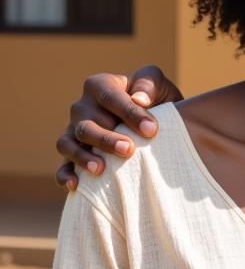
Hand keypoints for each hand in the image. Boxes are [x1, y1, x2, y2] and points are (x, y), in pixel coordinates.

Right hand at [55, 66, 182, 189]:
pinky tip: (76, 185)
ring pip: (68, 143)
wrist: (152, 122)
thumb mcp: (158, 84)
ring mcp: (74, 130)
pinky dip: (65, 174)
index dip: (129, 113)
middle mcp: (82, 107)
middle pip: (87, 123)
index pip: (109, 97)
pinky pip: (62, 164)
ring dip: (83, 156)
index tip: (151, 130)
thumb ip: (150, 83)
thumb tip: (139, 99)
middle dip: (107, 138)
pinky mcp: (73, 153)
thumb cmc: (155, 98)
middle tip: (129, 150)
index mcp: (100, 85)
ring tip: (101, 169)